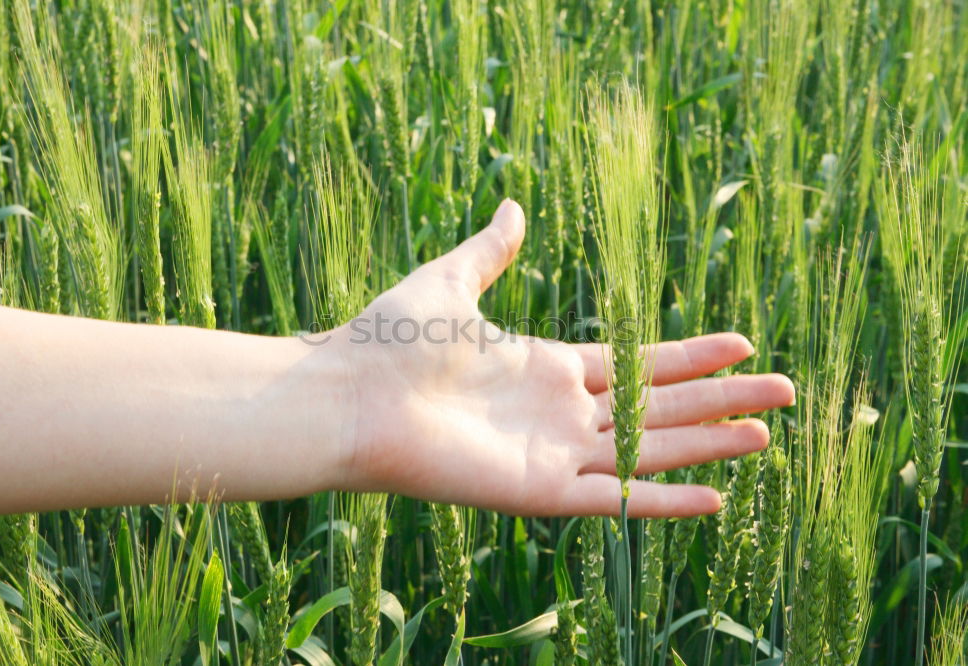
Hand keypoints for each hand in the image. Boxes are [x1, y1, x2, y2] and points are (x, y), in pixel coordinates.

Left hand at [327, 199, 795, 516]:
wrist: (347, 395)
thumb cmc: (390, 339)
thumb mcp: (451, 281)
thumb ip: (489, 250)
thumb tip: (512, 207)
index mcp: (545, 366)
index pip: (636, 362)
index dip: (690, 356)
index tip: (742, 344)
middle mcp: (559, 412)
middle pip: (659, 407)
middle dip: (721, 399)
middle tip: (785, 394)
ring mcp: (553, 453)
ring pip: (649, 451)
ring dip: (709, 444)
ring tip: (766, 434)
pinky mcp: (539, 490)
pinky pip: (614, 498)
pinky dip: (663, 500)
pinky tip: (717, 498)